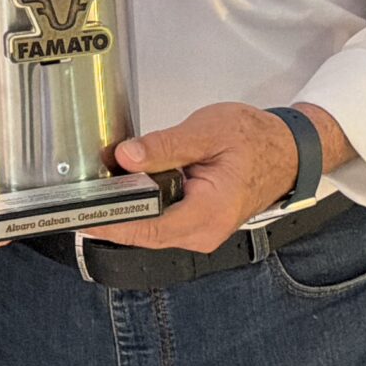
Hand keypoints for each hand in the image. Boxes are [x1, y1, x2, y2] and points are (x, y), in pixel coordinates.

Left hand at [91, 102, 299, 252]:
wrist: (287, 151)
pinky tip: (124, 190)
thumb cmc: (256, 140)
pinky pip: (160, 224)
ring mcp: (200, 233)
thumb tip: (126, 156)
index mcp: (209, 213)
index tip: (80, 213)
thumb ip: (166, 145)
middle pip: (144, 234)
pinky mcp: (196, 226)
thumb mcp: (209, 131)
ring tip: (96, 189)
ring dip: (125, 212)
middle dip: (111, 216)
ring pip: (150, 231)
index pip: (149, 228)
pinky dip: (141, 209)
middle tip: (78, 195)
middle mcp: (204, 233)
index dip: (111, 223)